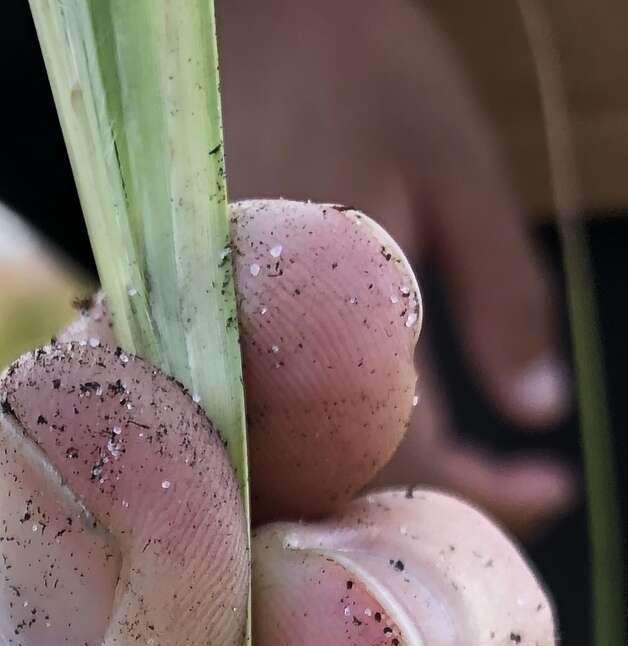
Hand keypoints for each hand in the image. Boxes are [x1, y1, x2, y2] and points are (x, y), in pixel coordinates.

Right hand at [219, 0, 575, 533]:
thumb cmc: (341, 53)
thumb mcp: (453, 161)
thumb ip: (503, 293)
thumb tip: (541, 409)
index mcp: (322, 321)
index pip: (408, 465)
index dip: (488, 492)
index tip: (551, 485)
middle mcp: (247, 356)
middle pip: (338, 491)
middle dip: (430, 503)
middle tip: (510, 487)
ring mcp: (204, 352)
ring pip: (290, 469)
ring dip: (372, 483)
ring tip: (453, 465)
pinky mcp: (182, 335)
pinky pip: (253, 423)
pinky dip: (321, 440)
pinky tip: (370, 419)